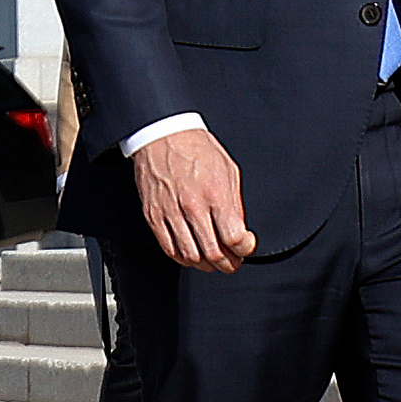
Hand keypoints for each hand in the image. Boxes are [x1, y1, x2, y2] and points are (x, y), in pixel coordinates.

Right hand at [135, 127, 252, 272]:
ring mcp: (171, 213)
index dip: (244, 249)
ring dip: (206, 265)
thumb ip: (235, 202)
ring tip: (213, 263)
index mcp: (215, 194)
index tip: (245, 248)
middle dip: (228, 264)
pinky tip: (192, 256)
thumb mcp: (229, 170)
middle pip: (213, 252)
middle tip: (232, 263)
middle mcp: (193, 206)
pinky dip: (183, 259)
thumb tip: (239, 228)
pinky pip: (169, 248)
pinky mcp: (154, 216)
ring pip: (190, 256)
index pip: (234, 237)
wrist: (164, 136)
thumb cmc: (197, 149)